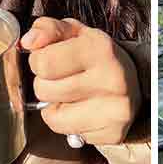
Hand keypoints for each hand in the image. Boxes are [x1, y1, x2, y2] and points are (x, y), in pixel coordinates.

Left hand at [21, 17, 140, 145]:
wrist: (134, 80)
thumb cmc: (96, 55)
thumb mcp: (74, 33)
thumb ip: (48, 29)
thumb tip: (28, 41)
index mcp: (99, 48)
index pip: (43, 63)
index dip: (39, 60)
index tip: (51, 59)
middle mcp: (111, 78)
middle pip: (43, 90)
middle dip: (45, 83)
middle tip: (63, 77)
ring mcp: (114, 109)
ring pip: (52, 116)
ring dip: (54, 105)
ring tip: (71, 94)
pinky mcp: (114, 132)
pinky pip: (67, 133)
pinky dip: (67, 123)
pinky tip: (81, 110)